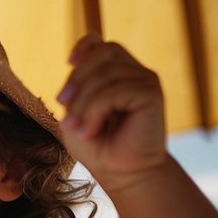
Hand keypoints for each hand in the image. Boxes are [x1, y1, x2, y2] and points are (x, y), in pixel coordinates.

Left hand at [56, 34, 166, 187]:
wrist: (122, 174)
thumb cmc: (97, 147)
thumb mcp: (76, 113)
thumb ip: (76, 87)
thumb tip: (74, 61)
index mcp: (117, 73)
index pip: (101, 43)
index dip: (84, 46)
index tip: (68, 64)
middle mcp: (134, 72)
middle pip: (101, 53)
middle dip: (76, 80)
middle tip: (64, 112)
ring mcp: (146, 81)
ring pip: (105, 74)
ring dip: (83, 103)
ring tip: (78, 129)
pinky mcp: (152, 94)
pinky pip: (115, 90)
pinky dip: (95, 111)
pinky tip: (91, 131)